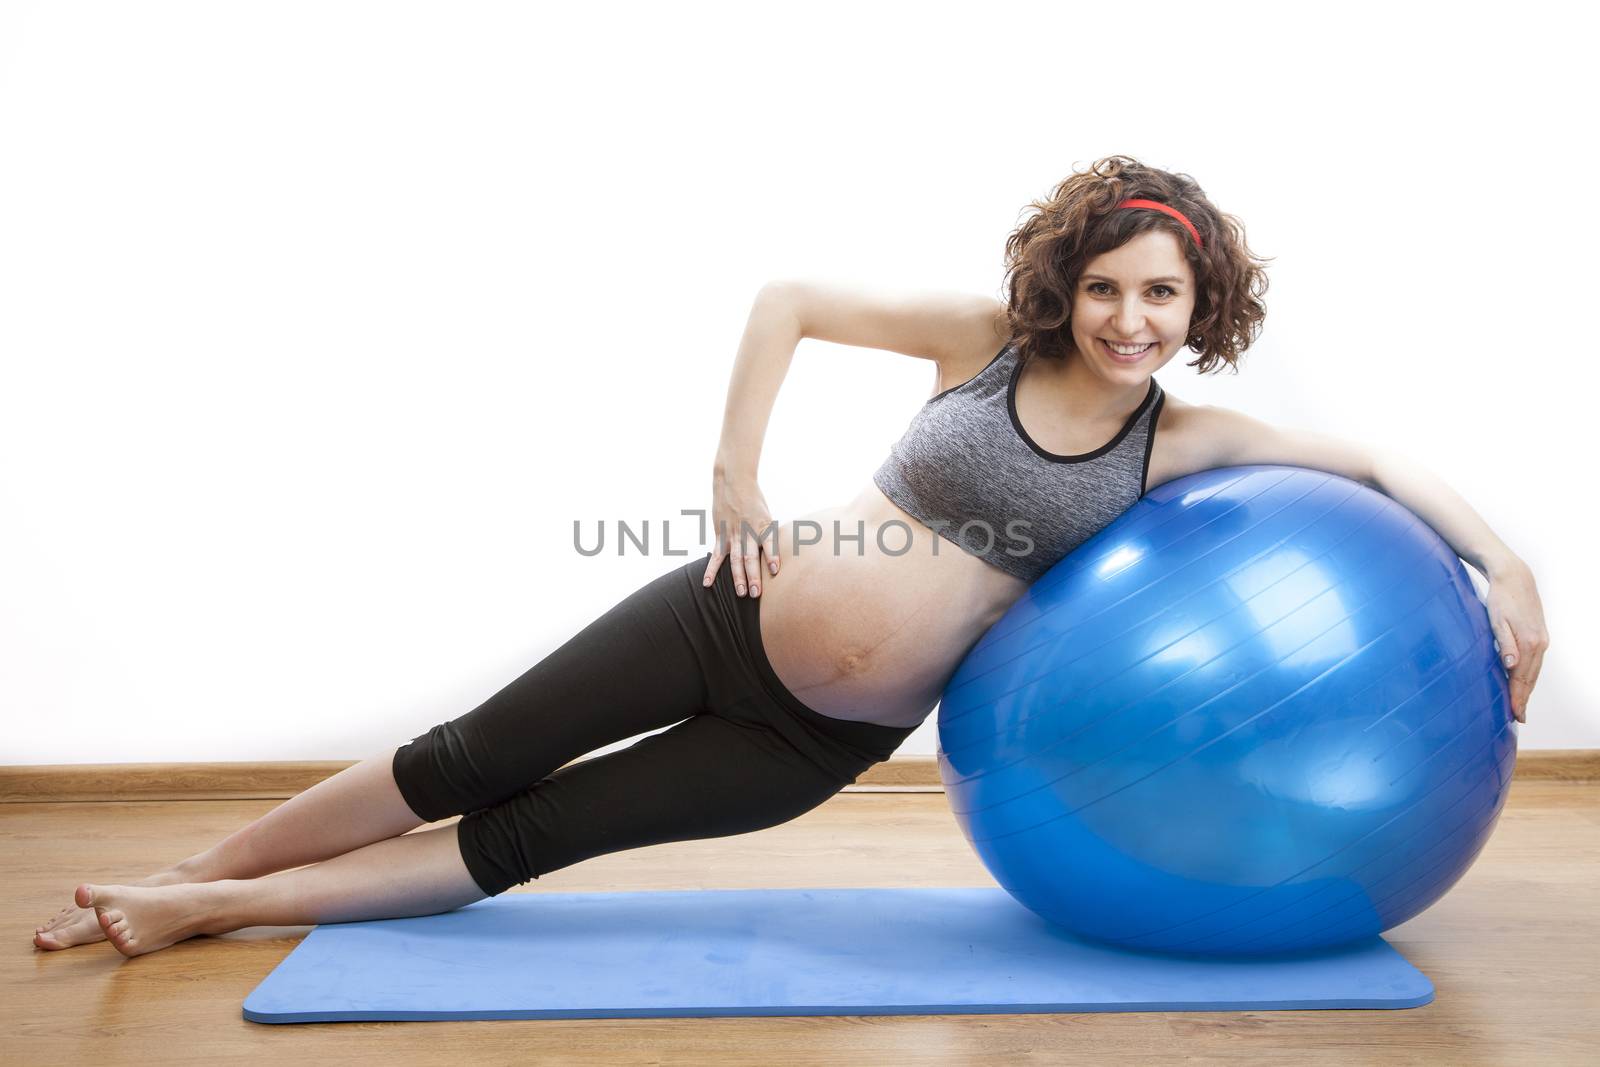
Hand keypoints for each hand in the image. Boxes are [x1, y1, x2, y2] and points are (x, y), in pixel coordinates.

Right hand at [703, 469, 780, 596]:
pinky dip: (711, 570)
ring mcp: (733, 534)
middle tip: (756, 593)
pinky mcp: (721, 535)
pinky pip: (716, 555)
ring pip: (735, 559)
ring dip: (737, 577)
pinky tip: (707, 583)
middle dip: (753, 576)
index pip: (768, 542)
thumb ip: (768, 535)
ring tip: (740, 593)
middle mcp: (748, 531)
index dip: (772, 556)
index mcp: (763, 525)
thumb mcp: (767, 516)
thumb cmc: (755, 502)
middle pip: (750, 556)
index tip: (774, 569)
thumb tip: (776, 556)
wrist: (733, 481)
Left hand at [1485, 558, 1547, 723]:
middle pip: (1531, 678)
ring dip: (1527, 690)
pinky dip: (1530, 676)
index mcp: (1529, 643)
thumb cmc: (1500, 598)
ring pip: (1535, 672)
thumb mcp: (1497, 619)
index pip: (1522, 678)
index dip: (1517, 698)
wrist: (1515, 578)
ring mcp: (1541, 640)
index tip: (1514, 715)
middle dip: (1524, 699)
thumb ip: (1504, 643)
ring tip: (1520, 705)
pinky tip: (1523, 682)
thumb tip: (1510, 666)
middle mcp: (1539, 644)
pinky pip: (1535, 663)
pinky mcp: (1539, 636)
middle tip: (1518, 718)